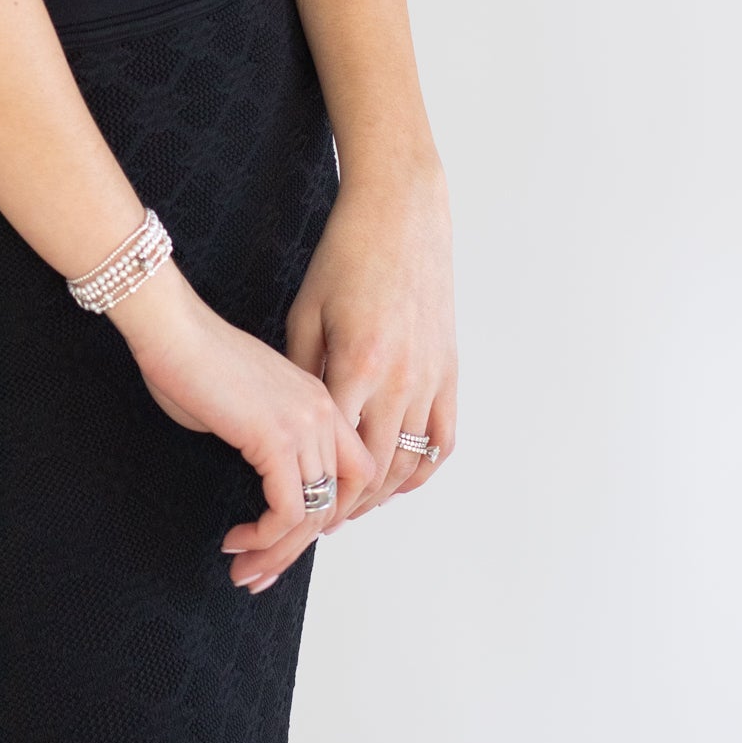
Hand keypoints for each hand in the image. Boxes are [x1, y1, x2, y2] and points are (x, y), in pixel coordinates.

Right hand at [105, 261, 379, 590]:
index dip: (328, 514)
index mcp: (319, 400)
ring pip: (314, 514)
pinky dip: (264, 537)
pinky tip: (235, 540)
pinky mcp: (277, 440)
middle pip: (337, 502)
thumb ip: (265, 441)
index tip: (288, 539)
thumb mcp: (244, 407)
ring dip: (277, 552)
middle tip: (262, 572)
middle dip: (299, 547)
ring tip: (245, 570)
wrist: (172, 330)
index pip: (353, 472)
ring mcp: (305, 424)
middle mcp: (322, 412)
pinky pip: (288, 511)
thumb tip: (262, 480)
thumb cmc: (190, 360)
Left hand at [284, 156, 456, 539]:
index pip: (336, 457)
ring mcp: (431, 377)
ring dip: (379, 495)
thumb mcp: (306, 312)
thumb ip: (303, 373)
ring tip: (349, 508)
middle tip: (313, 528)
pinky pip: (443, 439)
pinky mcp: (450, 370)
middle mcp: (402, 381)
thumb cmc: (345, 256)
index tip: (292, 515)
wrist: (401, 214)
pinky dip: (422, 469)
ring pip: (409, 464)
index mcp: (359, 366)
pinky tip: (397, 481)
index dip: (314, 495)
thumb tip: (293, 427)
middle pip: (374, 473)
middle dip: (342, 508)